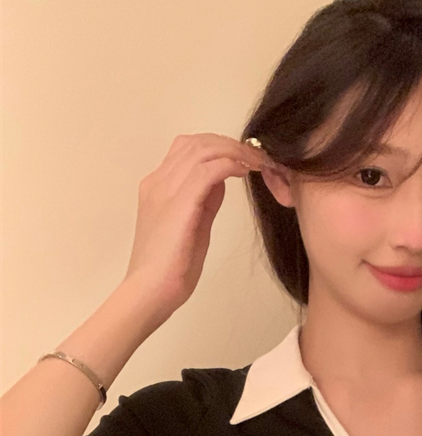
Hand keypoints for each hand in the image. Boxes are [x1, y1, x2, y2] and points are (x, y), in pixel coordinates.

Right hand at [124, 133, 267, 317]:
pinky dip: (230, 164)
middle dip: (230, 144)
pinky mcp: (178, 204)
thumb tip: (222, 181)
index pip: (187, 149)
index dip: (218, 147)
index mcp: (157, 187)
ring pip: (202, 149)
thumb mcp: (193, 226)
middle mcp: (158, 182)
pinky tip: (246, 171)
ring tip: (257, 162)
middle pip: (196, 143)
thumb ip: (205, 201)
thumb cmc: (170, 269)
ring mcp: (165, 190)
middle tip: (256, 157)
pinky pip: (208, 169)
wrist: (149, 292)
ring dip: (234, 151)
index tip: (243, 158)